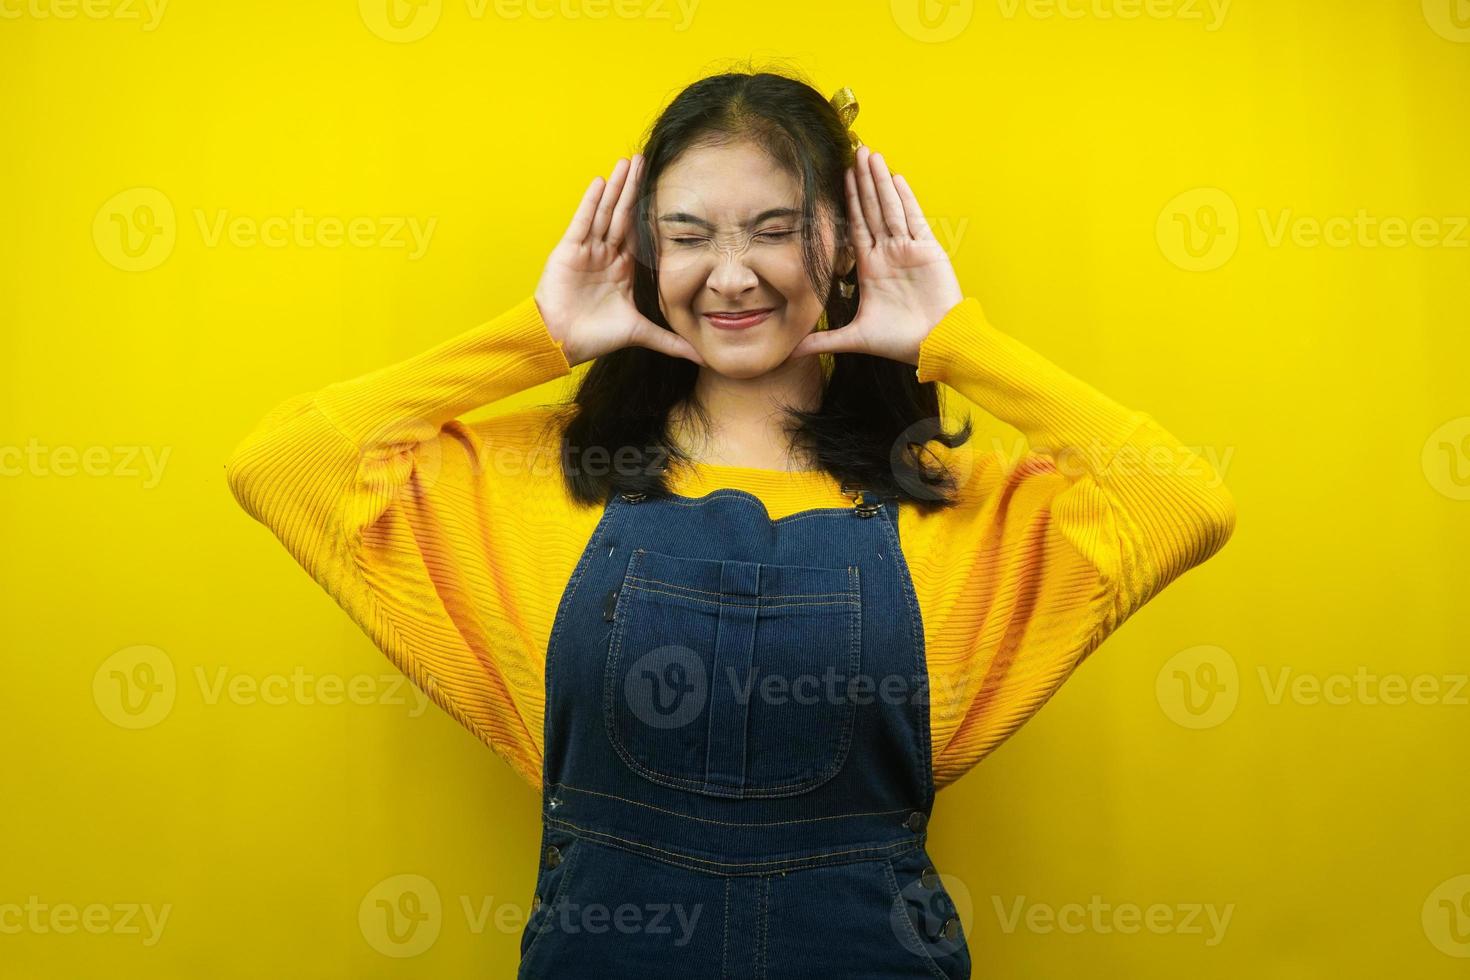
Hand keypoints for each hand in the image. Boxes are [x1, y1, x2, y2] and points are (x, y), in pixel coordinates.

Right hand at [533, 155, 704, 367]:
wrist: (562, 342)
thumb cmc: (596, 338)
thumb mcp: (640, 333)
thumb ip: (670, 341)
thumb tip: (701, 357)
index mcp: (623, 269)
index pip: (639, 234)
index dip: (650, 212)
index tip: (664, 190)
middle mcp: (605, 256)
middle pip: (622, 215)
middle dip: (634, 189)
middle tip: (645, 161)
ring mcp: (587, 251)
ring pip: (604, 213)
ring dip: (616, 188)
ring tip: (627, 162)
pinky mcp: (568, 251)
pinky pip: (582, 222)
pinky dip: (591, 202)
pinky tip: (601, 182)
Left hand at [789, 145, 963, 365]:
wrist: (936, 346)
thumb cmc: (899, 343)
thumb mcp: (855, 339)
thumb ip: (823, 340)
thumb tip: (790, 353)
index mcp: (871, 269)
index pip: (857, 227)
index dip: (850, 202)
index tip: (841, 177)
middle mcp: (889, 254)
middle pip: (873, 209)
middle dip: (863, 182)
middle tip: (855, 152)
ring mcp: (909, 250)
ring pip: (891, 208)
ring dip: (879, 182)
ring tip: (870, 155)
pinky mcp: (928, 251)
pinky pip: (914, 219)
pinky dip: (905, 199)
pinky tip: (895, 178)